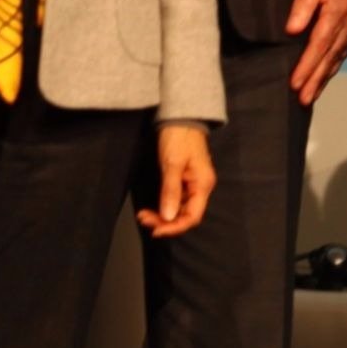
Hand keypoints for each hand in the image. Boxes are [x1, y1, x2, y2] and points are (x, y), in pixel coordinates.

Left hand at [138, 124, 216, 238]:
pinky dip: (164, 207)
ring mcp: (192, 184)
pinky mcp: (184, 181)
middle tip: (144, 219)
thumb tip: (168, 217)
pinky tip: (152, 208)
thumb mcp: (173, 164)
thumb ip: (171, 191)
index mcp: (203, 184)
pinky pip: (176, 200)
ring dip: (163, 215)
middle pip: (185, 215)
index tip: (156, 230)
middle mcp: (200, 187)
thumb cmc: (179, 137)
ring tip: (144, 215)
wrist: (180, 117)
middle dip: (165, 222)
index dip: (175, 227)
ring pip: (179, 209)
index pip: (192, 216)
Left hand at [287, 0, 346, 103]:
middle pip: (332, 56)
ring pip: (342, 54)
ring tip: (315, 92)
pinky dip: (339, 61)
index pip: (319, 45)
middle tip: (304, 99)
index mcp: (337, 11)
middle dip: (317, 79)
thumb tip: (292, 31)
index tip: (296, 84)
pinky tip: (331, 69)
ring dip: (328, 75)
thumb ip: (303, 3)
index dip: (307, 67)